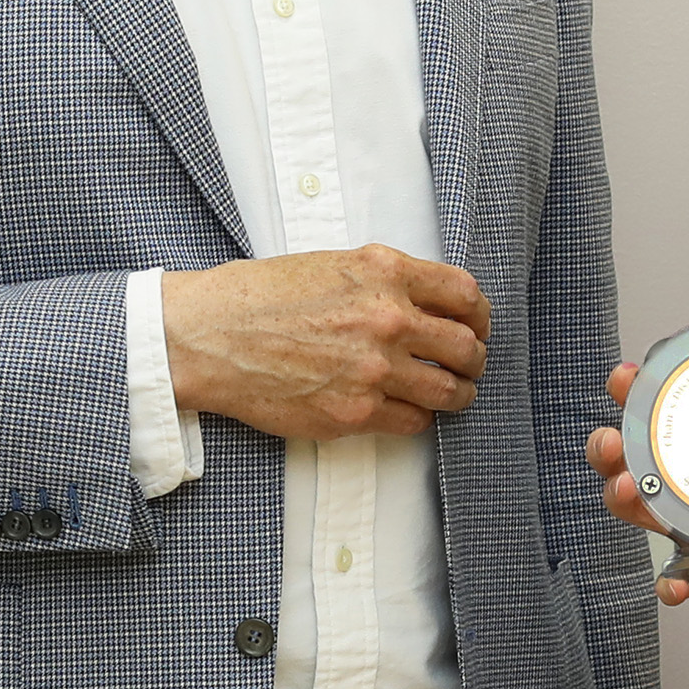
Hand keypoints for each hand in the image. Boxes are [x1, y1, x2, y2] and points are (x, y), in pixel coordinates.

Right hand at [160, 247, 488, 442]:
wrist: (209, 335)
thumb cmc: (259, 297)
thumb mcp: (332, 265)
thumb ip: (384, 282)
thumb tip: (426, 306)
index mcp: (384, 273)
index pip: (465, 294)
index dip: (479, 316)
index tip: (476, 326)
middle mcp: (387, 319)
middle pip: (466, 348)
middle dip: (474, 361)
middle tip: (468, 367)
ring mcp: (374, 369)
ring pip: (449, 392)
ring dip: (456, 395)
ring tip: (449, 395)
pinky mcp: (354, 412)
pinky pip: (413, 422)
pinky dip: (416, 419)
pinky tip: (403, 410)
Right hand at [585, 362, 688, 629]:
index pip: (660, 409)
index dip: (635, 391)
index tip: (628, 377)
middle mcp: (682, 482)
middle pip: (627, 458)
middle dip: (609, 446)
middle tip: (612, 441)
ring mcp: (685, 527)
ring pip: (636, 510)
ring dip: (625, 500)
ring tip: (633, 492)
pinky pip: (674, 578)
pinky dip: (671, 581)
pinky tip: (677, 584)